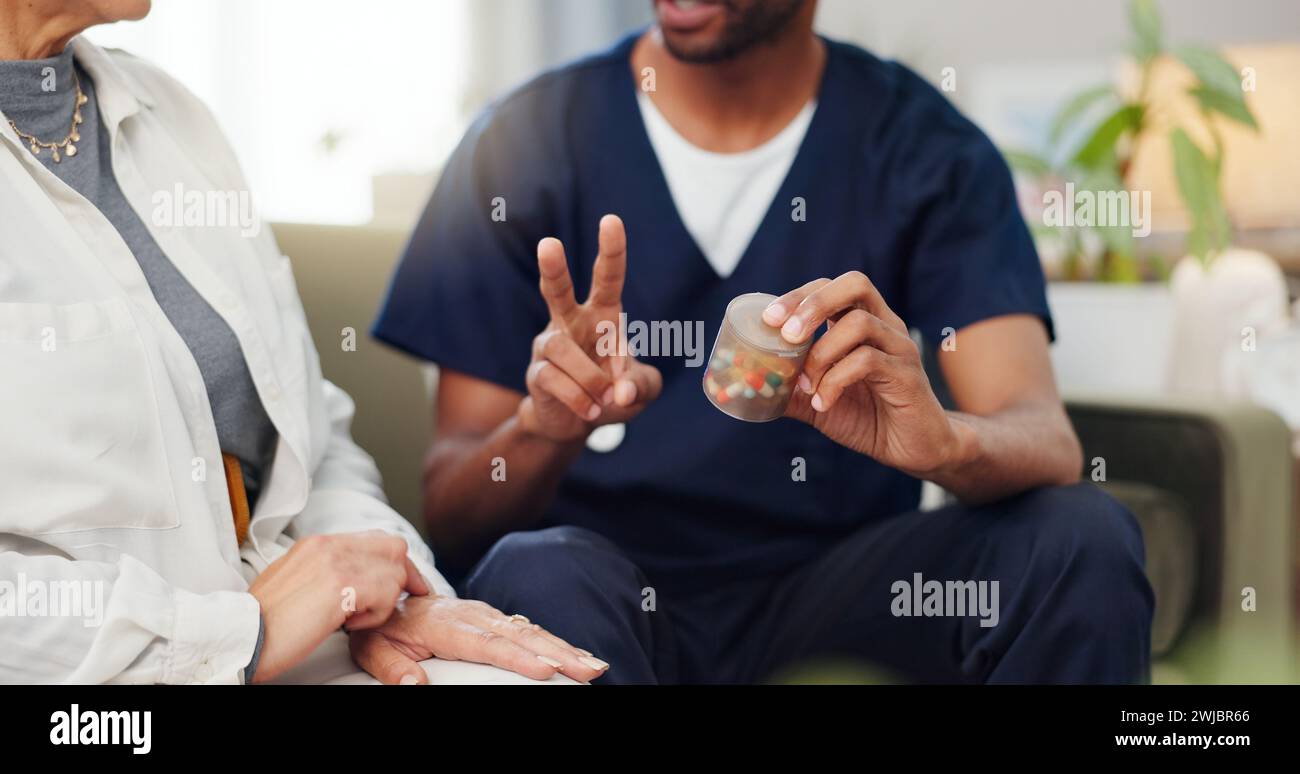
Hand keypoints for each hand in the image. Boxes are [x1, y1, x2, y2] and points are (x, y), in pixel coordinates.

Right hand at [247, 531, 429, 683]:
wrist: (242, 635)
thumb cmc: (265, 620)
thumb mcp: (297, 580)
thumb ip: (327, 570)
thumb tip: (356, 576)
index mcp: (317, 543)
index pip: (376, 539)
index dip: (395, 563)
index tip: (405, 585)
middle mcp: (328, 545)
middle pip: (394, 547)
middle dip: (403, 576)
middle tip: (394, 602)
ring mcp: (335, 561)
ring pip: (394, 572)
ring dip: (384, 601)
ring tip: (355, 618)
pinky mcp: (340, 585)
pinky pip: (385, 595)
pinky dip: (375, 616)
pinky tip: (348, 625)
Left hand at [348, 595, 609, 683]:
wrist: (387, 593)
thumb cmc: (382, 627)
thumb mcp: (373, 649)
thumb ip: (392, 668)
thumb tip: (416, 684)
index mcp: (445, 624)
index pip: (486, 643)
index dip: (517, 656)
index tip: (545, 670)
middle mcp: (472, 615)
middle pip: (520, 636)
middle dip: (558, 653)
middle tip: (588, 670)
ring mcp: (486, 614)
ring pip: (530, 632)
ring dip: (564, 648)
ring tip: (593, 665)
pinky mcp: (494, 618)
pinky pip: (528, 630)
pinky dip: (555, 641)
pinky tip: (576, 654)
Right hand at [518, 214, 662, 441]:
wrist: (574, 424)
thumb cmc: (611, 394)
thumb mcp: (642, 391)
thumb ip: (643, 385)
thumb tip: (623, 391)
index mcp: (602, 315)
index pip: (607, 278)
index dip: (611, 251)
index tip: (611, 221)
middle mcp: (571, 323)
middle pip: (557, 290)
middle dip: (554, 269)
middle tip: (549, 244)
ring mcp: (549, 346)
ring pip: (563, 349)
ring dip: (590, 378)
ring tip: (605, 398)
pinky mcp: (536, 374)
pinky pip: (554, 380)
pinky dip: (580, 398)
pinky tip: (590, 410)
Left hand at [762, 271, 972, 475]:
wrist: (914, 449)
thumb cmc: (868, 417)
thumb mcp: (818, 401)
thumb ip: (788, 390)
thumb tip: (747, 387)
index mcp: (863, 323)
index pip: (831, 287)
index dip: (799, 295)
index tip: (769, 319)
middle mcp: (885, 326)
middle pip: (854, 285)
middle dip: (813, 304)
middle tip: (786, 334)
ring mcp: (899, 347)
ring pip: (859, 323)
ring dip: (821, 352)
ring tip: (806, 385)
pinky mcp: (907, 374)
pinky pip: (868, 361)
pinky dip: (835, 380)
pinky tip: (822, 402)